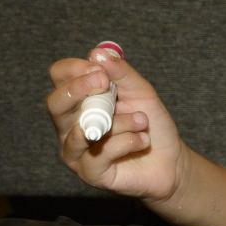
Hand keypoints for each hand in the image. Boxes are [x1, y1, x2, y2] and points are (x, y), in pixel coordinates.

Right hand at [47, 46, 187, 202]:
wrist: (170, 160)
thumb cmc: (151, 124)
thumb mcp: (141, 92)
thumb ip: (121, 73)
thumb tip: (97, 53)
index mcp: (78, 101)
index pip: (59, 77)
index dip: (75, 69)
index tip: (100, 70)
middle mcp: (69, 125)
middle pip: (55, 103)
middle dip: (79, 90)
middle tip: (106, 84)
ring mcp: (76, 150)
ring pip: (84, 130)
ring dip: (119, 122)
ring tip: (142, 121)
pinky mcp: (90, 172)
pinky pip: (101, 152)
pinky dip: (127, 142)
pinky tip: (142, 141)